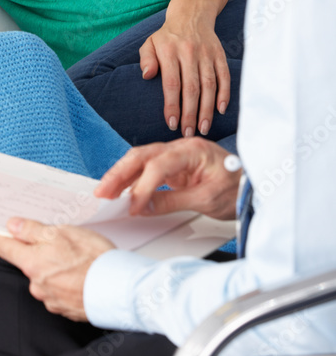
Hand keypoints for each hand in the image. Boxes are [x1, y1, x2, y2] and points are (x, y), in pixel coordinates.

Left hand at [0, 219, 114, 321]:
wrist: (119, 289)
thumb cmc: (93, 258)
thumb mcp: (62, 233)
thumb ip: (33, 231)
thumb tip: (11, 226)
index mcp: (32, 263)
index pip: (5, 248)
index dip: (0, 235)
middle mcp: (36, 285)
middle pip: (27, 263)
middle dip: (36, 251)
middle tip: (56, 239)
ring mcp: (51, 299)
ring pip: (44, 278)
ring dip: (53, 268)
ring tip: (76, 259)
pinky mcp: (66, 309)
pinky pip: (59, 291)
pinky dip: (66, 282)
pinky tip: (81, 275)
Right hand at [95, 137, 238, 219]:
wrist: (253, 189)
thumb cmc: (236, 189)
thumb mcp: (207, 200)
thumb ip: (173, 201)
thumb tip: (144, 206)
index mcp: (193, 150)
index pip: (160, 166)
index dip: (143, 186)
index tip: (132, 206)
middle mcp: (181, 148)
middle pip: (143, 155)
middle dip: (120, 173)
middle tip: (103, 192)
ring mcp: (176, 156)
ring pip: (141, 160)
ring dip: (121, 175)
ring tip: (105, 191)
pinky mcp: (174, 166)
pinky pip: (147, 169)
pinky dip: (132, 179)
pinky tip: (121, 190)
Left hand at [139, 14, 229, 137]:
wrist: (191, 14)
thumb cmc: (167, 37)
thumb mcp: (149, 43)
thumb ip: (146, 59)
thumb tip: (147, 75)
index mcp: (169, 51)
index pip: (171, 83)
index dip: (172, 105)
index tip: (172, 124)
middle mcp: (189, 52)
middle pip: (191, 88)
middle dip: (190, 113)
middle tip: (188, 134)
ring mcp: (206, 54)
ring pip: (209, 85)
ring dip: (207, 109)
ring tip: (203, 128)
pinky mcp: (219, 54)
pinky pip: (224, 76)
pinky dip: (224, 93)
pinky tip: (220, 110)